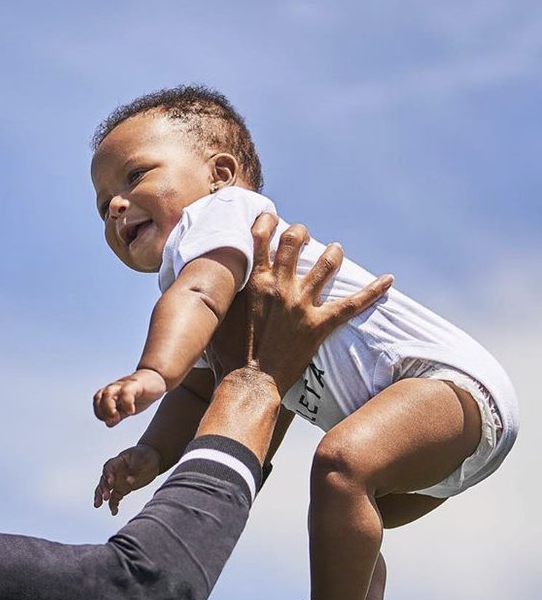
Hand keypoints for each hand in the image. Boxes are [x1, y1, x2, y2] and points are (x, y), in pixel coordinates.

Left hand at [93, 368, 167, 426]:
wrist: (155, 378)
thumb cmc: (138, 395)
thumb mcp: (126, 409)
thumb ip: (117, 416)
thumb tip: (108, 424)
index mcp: (109, 394)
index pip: (97, 403)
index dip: (100, 414)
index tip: (111, 422)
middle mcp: (113, 388)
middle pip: (98, 397)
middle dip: (102, 411)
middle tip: (113, 420)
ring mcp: (123, 385)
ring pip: (108, 393)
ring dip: (109, 407)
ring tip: (117, 417)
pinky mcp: (135, 384)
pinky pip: (126, 392)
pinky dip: (126, 403)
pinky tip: (131, 411)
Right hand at [93, 444, 162, 514]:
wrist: (153, 459)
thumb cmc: (145, 455)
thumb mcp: (142, 459)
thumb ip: (135, 470)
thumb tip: (129, 482)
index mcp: (117, 461)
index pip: (108, 468)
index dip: (108, 475)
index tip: (111, 482)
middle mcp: (114, 472)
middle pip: (104, 480)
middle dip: (103, 489)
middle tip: (105, 497)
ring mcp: (117, 481)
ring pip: (105, 490)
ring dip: (101, 497)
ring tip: (97, 505)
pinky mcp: (122, 489)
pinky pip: (115, 498)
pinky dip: (113, 505)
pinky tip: (114, 512)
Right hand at [219, 214, 392, 394]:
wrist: (250, 380)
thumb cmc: (228, 352)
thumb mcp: (216, 316)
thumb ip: (220, 294)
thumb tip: (210, 282)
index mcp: (254, 281)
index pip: (261, 236)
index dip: (268, 221)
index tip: (272, 219)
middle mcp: (280, 286)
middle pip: (295, 241)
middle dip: (300, 232)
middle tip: (303, 236)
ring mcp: (302, 304)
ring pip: (327, 264)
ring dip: (332, 253)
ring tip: (334, 250)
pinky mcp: (319, 324)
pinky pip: (352, 305)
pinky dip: (372, 291)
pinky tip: (388, 280)